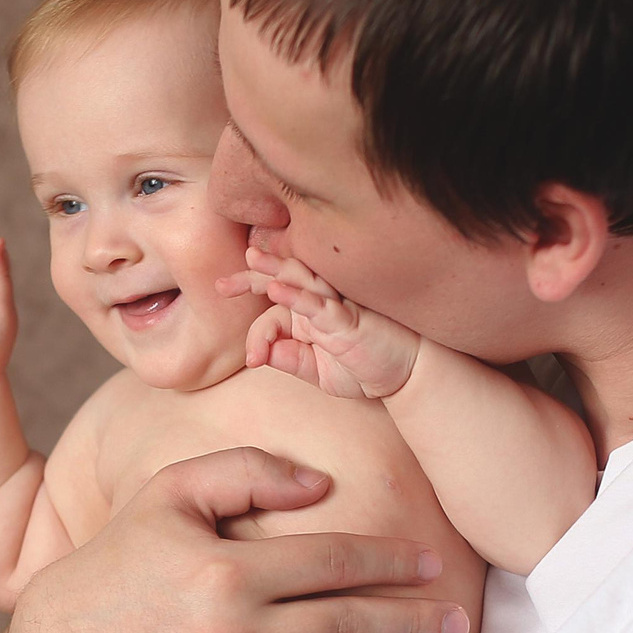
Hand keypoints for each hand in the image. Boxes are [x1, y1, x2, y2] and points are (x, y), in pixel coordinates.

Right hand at [0, 447, 469, 632]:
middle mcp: (232, 632)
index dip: (391, 560)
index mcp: (226, 566)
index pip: (334, 559)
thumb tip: (321, 484)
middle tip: (457, 618)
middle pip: (348, 625)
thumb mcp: (167, 493)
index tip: (430, 563)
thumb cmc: (117, 561)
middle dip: (413, 621)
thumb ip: (244, 468)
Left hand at [222, 246, 421, 400]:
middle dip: (251, 277)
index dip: (256, 334)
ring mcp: (337, 307)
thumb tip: (262, 354)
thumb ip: (291, 361)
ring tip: (252, 258)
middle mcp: (321, 304)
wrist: (410, 373)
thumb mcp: (320, 372)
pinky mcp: (350, 319)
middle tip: (222, 285)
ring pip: (302, 279)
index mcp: (309, 316)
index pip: (272, 312)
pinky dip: (298, 296)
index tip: (252, 360)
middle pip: (283, 279)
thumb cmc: (367, 367)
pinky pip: (320, 304)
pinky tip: (278, 289)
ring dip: (276, 269)